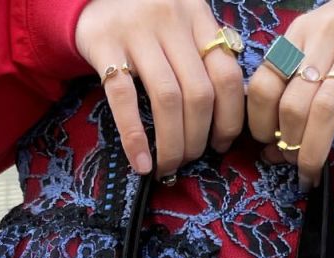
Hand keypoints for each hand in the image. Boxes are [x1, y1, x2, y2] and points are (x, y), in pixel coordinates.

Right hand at [74, 0, 245, 177]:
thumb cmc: (143, 22)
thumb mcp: (179, 25)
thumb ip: (201, 56)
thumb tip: (225, 118)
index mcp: (196, 15)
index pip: (227, 74)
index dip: (229, 118)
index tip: (220, 144)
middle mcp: (171, 19)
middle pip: (198, 93)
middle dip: (197, 139)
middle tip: (188, 160)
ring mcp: (137, 30)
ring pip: (168, 99)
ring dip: (172, 144)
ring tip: (167, 166)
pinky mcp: (105, 43)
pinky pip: (124, 98)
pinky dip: (134, 137)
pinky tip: (141, 162)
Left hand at [246, 0, 333, 186]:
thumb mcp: (311, 53)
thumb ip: (289, 94)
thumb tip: (271, 153)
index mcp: (298, 35)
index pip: (264, 84)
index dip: (261, 123)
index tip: (270, 144)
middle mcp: (324, 38)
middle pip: (294, 104)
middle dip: (290, 144)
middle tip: (296, 162)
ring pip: (325, 109)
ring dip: (314, 150)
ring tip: (313, 171)